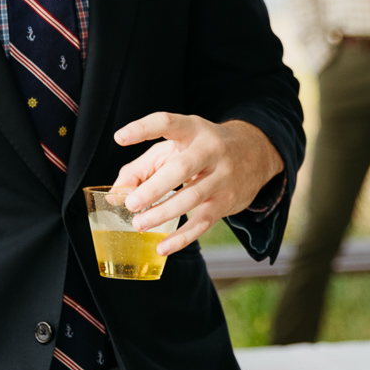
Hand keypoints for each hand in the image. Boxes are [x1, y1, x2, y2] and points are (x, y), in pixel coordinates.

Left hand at [108, 114, 284, 255]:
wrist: (255, 153)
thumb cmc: (202, 150)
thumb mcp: (175, 147)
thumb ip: (141, 168)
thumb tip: (114, 196)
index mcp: (193, 130)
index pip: (167, 122)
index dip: (143, 129)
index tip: (120, 137)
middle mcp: (211, 150)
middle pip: (182, 168)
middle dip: (154, 188)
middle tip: (131, 203)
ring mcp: (222, 176)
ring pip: (193, 197)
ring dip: (164, 213)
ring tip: (139, 224)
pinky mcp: (227, 201)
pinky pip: (203, 222)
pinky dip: (182, 238)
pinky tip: (163, 247)